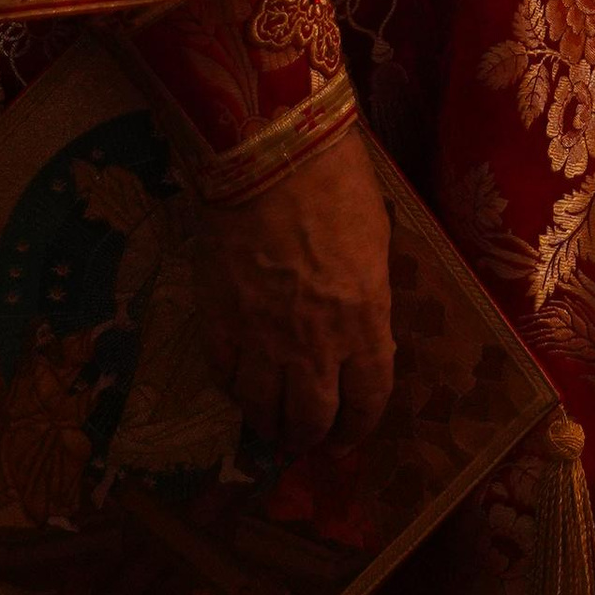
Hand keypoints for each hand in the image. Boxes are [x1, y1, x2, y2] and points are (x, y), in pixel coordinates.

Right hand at [196, 113, 394, 454]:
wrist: (269, 156)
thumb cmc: (336, 183)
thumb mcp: (374, 242)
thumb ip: (366, 295)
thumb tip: (358, 322)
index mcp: (365, 322)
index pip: (367, 400)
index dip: (357, 428)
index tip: (347, 437)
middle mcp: (315, 345)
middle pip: (311, 418)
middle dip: (310, 437)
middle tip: (306, 439)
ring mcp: (262, 338)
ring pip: (262, 409)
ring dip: (268, 424)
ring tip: (270, 425)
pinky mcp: (220, 322)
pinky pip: (225, 376)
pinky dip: (233, 388)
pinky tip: (238, 385)